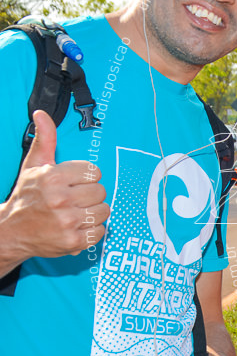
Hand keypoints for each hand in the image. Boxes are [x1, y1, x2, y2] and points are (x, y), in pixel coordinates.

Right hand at [1, 111, 108, 259]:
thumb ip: (45, 140)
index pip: (95, 172)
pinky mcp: (73, 241)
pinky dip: (92, 230)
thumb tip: (42, 114)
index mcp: (53, 177)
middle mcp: (60, 199)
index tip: (73, 183)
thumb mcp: (34, 166)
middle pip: (101, 191)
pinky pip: (101, 230)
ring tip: (75, 212)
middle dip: (90, 194)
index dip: (86, 177)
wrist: (12, 231)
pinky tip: (76, 226)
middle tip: (73, 199)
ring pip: (104, 210)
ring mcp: (67, 222)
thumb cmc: (27, 196)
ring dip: (93, 212)